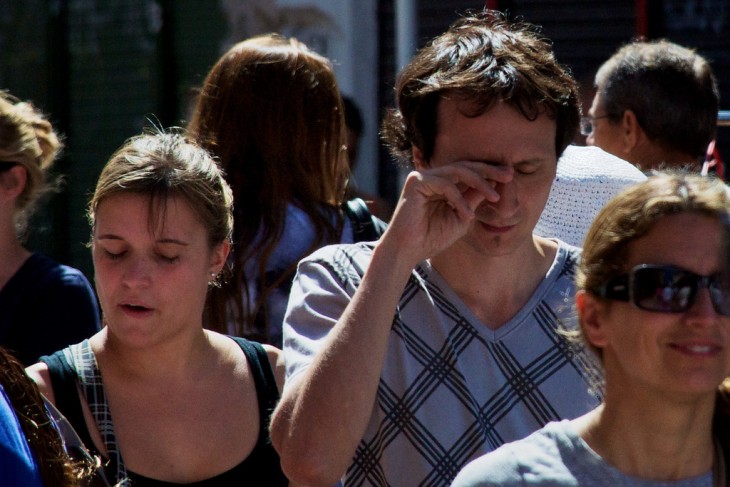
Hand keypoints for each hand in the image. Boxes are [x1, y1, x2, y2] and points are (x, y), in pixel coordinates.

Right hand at [379, 161, 512, 264]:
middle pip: (465, 166)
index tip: (510, 177)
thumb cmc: (432, 238)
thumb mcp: (462, 217)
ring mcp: (423, 177)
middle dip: (489, 170)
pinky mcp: (416, 181)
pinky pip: (445, 184)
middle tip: (509, 175)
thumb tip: (494, 184)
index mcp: (443, 184)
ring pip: (458, 171)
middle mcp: (432, 176)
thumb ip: (474, 200)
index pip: (468, 172)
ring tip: (495, 197)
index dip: (489, 173)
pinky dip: (459, 199)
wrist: (409, 251)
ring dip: (480, 183)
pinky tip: (467, 214)